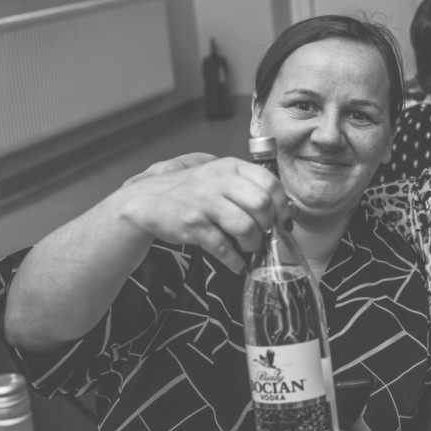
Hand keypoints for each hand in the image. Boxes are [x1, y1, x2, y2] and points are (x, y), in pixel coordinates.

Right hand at [114, 156, 294, 272]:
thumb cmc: (190, 192)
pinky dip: (234, 260)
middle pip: (262, 204)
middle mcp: (219, 181)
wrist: (147, 201)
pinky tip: (236, 263)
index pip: (270, 182)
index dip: (282, 205)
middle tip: (263, 233)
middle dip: (268, 225)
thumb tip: (281, 210)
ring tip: (248, 247)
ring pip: (246, 227)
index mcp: (230, 167)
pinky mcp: (193, 224)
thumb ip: (245, 186)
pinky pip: (223, 247)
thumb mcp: (218, 177)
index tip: (282, 220)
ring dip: (252, 244)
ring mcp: (205, 202)